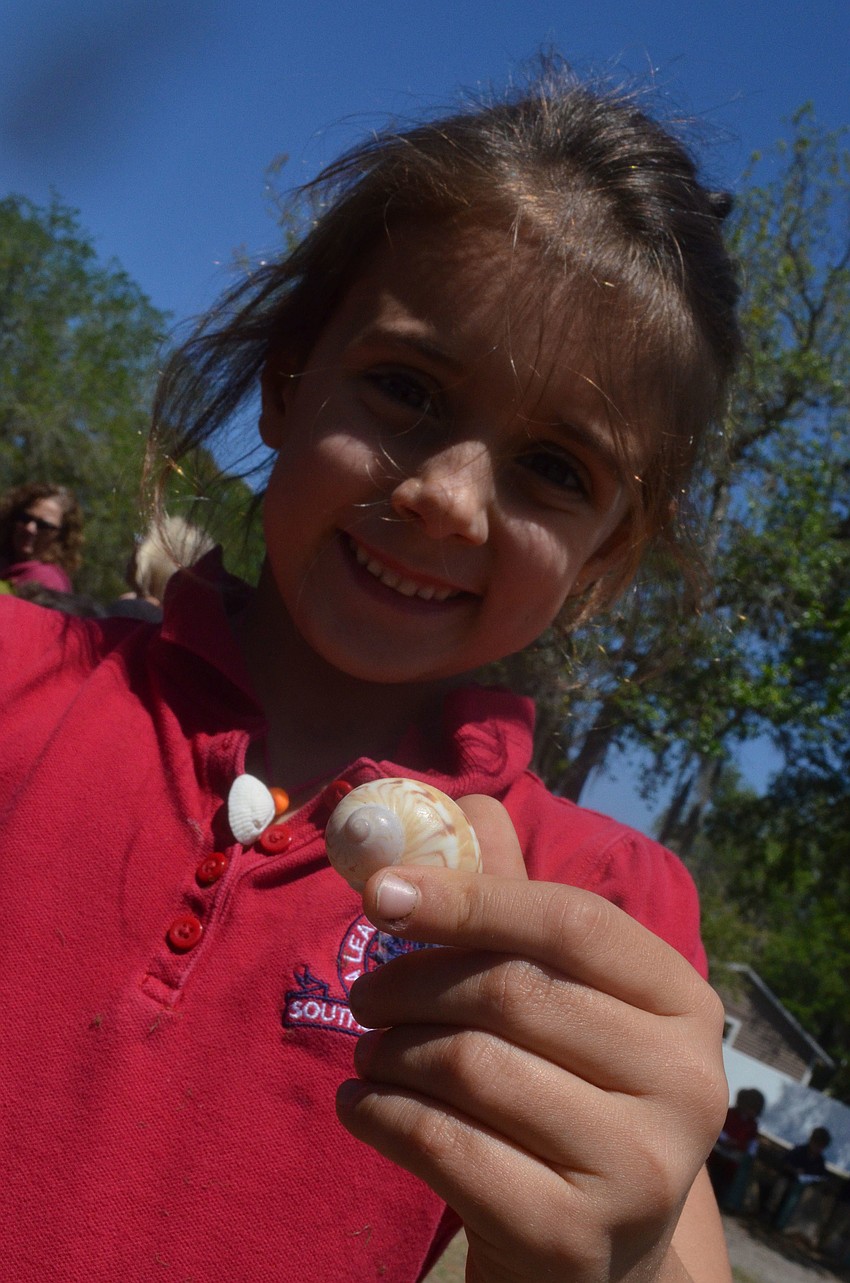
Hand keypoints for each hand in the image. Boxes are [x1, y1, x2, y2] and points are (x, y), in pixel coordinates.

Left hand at [336, 796, 727, 1282]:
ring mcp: (639, 1169)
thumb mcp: (554, 996)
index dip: (469, 898)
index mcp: (682, 1004)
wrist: (593, 1252)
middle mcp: (685, 1084)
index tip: (380, 892)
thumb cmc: (563, 1093)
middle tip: (364, 994)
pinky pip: (444, 1146)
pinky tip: (362, 1106)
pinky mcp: (573, 1238)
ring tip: (369, 1053)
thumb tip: (464, 804)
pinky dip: (379, 1115)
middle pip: (511, 991)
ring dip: (388, 1052)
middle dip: (410, 983)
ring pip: (469, 1065)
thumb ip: (513, 902)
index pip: (572, 922)